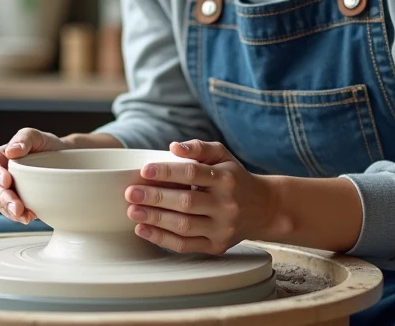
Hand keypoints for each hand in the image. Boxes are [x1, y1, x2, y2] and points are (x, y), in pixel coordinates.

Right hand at [0, 128, 70, 224]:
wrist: (65, 161)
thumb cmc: (47, 145)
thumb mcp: (37, 136)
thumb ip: (24, 138)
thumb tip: (11, 151)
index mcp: (0, 156)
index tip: (7, 181)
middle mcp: (0, 174)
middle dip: (3, 197)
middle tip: (16, 205)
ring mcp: (8, 190)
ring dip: (9, 210)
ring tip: (23, 215)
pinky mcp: (18, 202)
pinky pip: (11, 212)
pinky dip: (19, 217)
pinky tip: (29, 217)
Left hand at [125, 140, 276, 254]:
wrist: (263, 208)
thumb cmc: (235, 177)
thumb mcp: (223, 155)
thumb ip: (199, 147)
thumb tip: (174, 147)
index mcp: (226, 178)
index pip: (192, 173)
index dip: (167, 172)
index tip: (144, 171)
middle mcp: (226, 204)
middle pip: (186, 202)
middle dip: (155, 198)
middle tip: (131, 194)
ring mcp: (222, 228)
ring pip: (184, 226)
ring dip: (155, 219)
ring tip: (133, 211)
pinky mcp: (217, 246)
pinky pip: (186, 245)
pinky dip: (162, 239)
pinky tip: (144, 229)